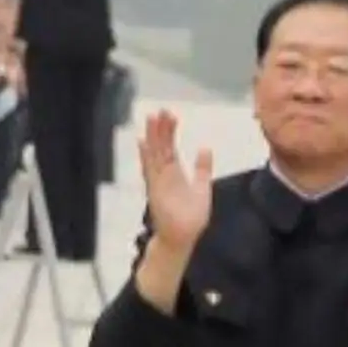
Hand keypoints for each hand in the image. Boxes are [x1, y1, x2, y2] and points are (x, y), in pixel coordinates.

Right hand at [137, 107, 212, 250]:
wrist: (183, 236)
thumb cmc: (191, 216)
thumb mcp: (202, 187)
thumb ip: (202, 168)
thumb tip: (205, 148)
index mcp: (174, 173)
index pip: (170, 147)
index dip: (170, 132)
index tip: (171, 115)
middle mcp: (164, 174)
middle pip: (160, 147)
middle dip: (160, 129)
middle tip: (160, 110)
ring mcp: (158, 180)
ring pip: (154, 153)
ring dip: (152, 136)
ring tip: (151, 118)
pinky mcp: (155, 189)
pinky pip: (150, 169)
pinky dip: (146, 156)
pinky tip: (142, 142)